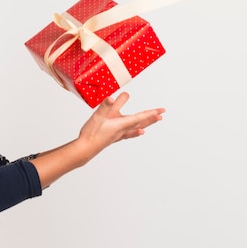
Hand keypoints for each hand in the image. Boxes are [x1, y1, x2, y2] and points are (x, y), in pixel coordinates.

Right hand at [30, 92, 163, 187]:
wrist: (85, 149)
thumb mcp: (97, 116)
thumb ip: (106, 106)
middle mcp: (122, 130)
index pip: (139, 117)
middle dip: (152, 118)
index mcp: (121, 124)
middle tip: (162, 114)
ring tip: (155, 121)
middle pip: (141, 123)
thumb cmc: (91, 134)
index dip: (150, 113)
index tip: (161, 110)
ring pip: (136, 127)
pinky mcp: (114, 137)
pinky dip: (136, 130)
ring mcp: (119, 134)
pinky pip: (129, 132)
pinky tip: (139, 132)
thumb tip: (113, 98)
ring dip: (146, 123)